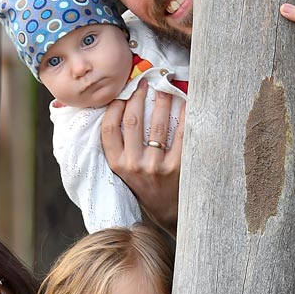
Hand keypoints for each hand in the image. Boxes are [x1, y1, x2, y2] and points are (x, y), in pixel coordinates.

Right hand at [101, 80, 183, 232]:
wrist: (167, 211)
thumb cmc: (145, 185)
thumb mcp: (125, 171)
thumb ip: (121, 146)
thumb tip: (121, 107)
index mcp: (117, 164)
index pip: (109, 128)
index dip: (115, 105)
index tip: (123, 92)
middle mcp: (133, 165)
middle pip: (132, 119)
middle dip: (138, 95)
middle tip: (145, 82)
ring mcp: (155, 166)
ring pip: (157, 123)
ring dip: (162, 100)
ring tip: (165, 88)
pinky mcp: (176, 167)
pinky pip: (180, 134)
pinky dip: (184, 115)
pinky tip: (185, 103)